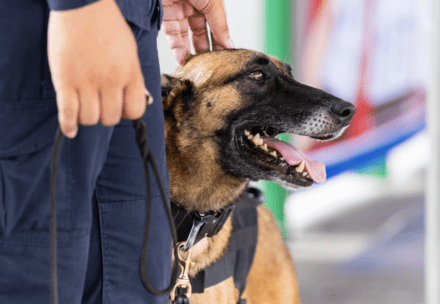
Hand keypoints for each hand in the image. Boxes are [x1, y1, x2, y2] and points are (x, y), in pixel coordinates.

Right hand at [47, 0, 150, 137]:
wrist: (82, 5)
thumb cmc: (108, 27)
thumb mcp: (130, 52)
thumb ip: (132, 77)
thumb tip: (135, 100)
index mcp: (130, 73)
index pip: (135, 111)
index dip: (127, 113)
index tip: (119, 107)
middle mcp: (111, 81)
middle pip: (111, 118)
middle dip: (106, 115)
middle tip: (99, 104)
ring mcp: (87, 81)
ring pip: (90, 119)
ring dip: (88, 117)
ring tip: (85, 107)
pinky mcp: (65, 80)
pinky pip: (68, 112)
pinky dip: (68, 125)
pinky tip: (70, 130)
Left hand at [162, 0, 234, 64]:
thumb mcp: (213, 3)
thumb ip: (220, 25)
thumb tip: (229, 45)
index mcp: (210, 0)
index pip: (217, 26)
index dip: (221, 42)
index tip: (226, 60)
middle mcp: (195, 5)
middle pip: (202, 33)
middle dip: (206, 50)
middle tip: (211, 67)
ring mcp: (179, 10)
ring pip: (186, 36)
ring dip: (192, 52)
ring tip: (198, 69)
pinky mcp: (165, 16)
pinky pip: (172, 36)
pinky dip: (177, 49)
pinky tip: (184, 60)